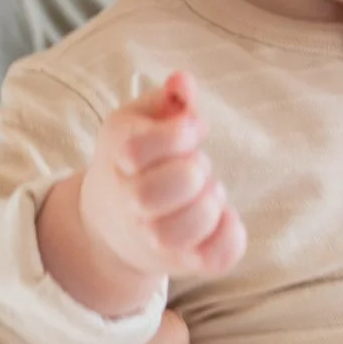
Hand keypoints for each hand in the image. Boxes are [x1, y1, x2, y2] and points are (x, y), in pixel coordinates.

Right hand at [72, 74, 245, 301]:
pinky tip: (225, 216)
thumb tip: (183, 81)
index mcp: (118, 156)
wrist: (112, 224)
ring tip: (210, 193)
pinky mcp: (183, 262)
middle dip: (191, 173)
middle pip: (150, 194)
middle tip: (198, 166)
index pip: (137, 150)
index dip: (178, 135)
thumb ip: (169, 98)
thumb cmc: (138, 160)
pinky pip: (214, 258)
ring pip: (178, 231)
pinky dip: (230, 236)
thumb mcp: (142, 120)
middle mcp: (128, 201)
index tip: (193, 130)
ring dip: (208, 206)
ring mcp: (153, 237)